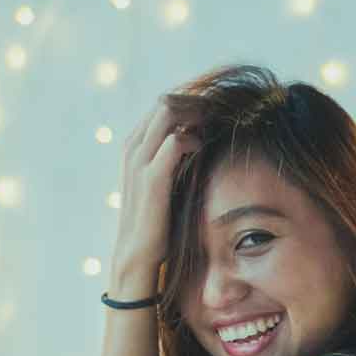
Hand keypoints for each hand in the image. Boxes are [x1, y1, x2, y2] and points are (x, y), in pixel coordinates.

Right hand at [114, 94, 203, 269]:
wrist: (138, 253)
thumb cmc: (156, 219)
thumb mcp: (164, 181)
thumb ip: (174, 157)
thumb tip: (200, 138)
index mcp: (135, 145)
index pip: (163, 105)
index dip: (191, 102)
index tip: (216, 109)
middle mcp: (133, 147)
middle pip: (166, 102)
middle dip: (196, 102)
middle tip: (221, 112)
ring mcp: (139, 161)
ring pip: (168, 113)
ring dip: (196, 114)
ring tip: (216, 124)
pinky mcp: (151, 178)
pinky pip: (174, 142)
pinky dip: (193, 139)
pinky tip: (204, 148)